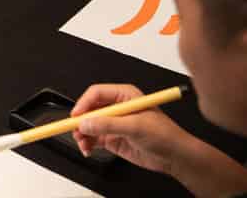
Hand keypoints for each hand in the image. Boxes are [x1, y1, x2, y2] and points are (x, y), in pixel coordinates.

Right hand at [71, 84, 188, 174]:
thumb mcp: (136, 127)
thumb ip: (109, 125)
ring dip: (82, 134)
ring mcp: (113, 123)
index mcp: (124, 96)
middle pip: (89, 109)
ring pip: (88, 125)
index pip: (96, 94)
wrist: (175, 157)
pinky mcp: (112, 138)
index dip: (84, 104)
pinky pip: (92, 138)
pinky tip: (87, 149)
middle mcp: (116, 108)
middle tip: (75, 130)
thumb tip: (86, 123)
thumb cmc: (166, 136)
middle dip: (81, 121)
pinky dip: (86, 143)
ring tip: (83, 143)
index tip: (76, 116)